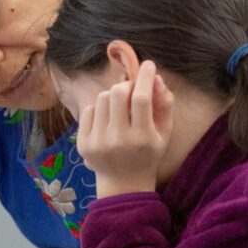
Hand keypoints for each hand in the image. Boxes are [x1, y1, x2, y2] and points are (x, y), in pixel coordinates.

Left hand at [76, 60, 173, 197]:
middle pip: (117, 93)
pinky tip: (107, 119)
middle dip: (127, 85)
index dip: (145, 77)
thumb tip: (156, 78)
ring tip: (120, 108)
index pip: (141, 99)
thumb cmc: (148, 153)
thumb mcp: (164, 132)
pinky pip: (89, 110)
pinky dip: (100, 108)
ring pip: (102, 98)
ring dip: (113, 96)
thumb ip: (165, 104)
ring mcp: (97, 142)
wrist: (123, 182)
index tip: (148, 65)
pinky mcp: (83, 143)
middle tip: (132, 89)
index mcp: (142, 137)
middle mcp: (118, 140)